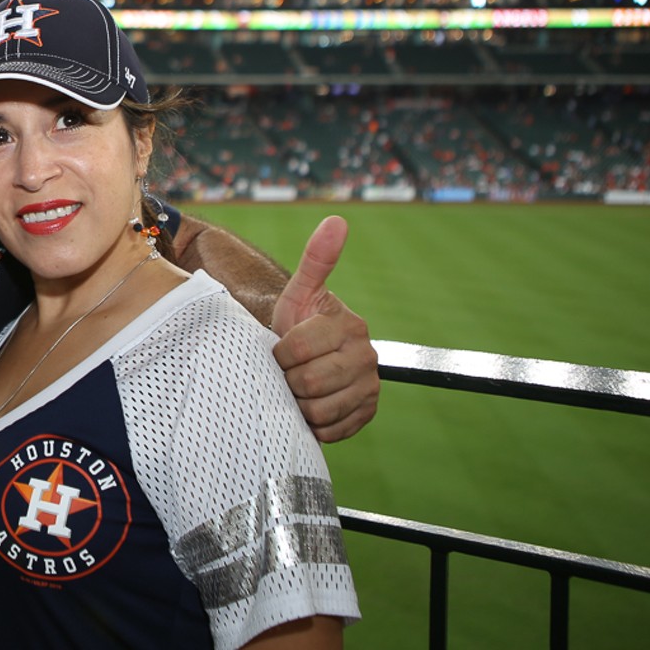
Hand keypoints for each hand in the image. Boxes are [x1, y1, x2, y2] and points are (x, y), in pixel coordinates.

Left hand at [270, 216, 378, 442]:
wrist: (303, 361)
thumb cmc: (295, 323)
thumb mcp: (299, 292)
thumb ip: (316, 259)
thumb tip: (336, 219)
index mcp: (350, 325)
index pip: (296, 349)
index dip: (278, 352)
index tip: (279, 347)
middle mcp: (367, 356)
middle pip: (310, 382)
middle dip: (288, 378)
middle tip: (286, 370)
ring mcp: (370, 387)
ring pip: (319, 409)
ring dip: (298, 403)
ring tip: (296, 386)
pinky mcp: (367, 414)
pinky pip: (331, 430)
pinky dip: (314, 423)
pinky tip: (311, 406)